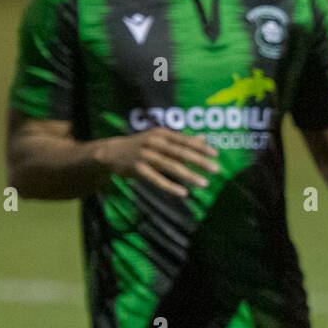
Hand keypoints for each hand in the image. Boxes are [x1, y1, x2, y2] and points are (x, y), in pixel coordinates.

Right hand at [95, 128, 218, 196]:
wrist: (111, 152)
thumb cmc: (141, 145)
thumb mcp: (160, 138)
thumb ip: (181, 140)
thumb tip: (204, 139)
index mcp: (162, 134)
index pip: (185, 140)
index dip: (201, 147)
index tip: (216, 155)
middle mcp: (154, 142)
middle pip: (181, 152)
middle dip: (200, 161)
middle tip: (216, 170)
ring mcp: (145, 156)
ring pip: (171, 166)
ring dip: (189, 175)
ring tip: (204, 183)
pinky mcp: (137, 169)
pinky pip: (156, 179)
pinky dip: (170, 186)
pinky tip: (184, 193)